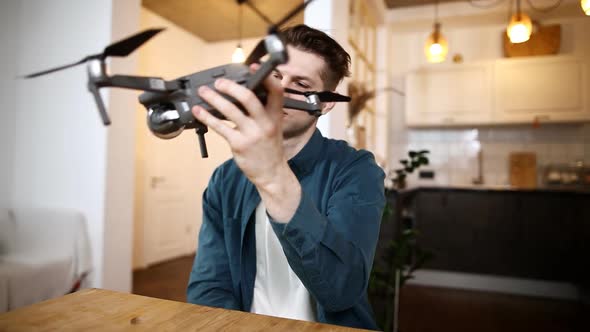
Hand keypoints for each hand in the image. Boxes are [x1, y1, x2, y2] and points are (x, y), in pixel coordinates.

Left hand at [192, 65, 300, 221]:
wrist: (272, 173)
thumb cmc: (270, 148)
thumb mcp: (274, 126)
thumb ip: (264, 110)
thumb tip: (243, 93)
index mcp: (275, 116)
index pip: (276, 91)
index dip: (266, 77)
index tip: (252, 67)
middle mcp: (265, 123)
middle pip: (249, 98)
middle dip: (231, 87)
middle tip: (219, 82)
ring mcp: (252, 134)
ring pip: (230, 111)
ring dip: (214, 99)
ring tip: (204, 92)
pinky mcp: (239, 144)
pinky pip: (220, 127)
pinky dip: (207, 117)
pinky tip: (199, 111)